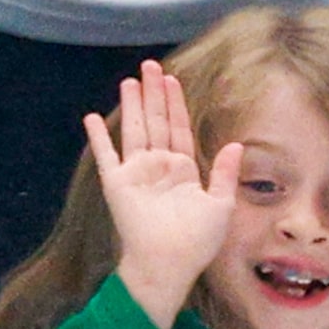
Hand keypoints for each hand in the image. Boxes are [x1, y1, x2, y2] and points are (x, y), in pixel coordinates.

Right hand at [86, 59, 241, 328]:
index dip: (175, 104)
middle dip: (153, 94)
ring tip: (129, 81)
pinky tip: (92, 117)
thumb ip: (226, 173)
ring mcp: (136, 173)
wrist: (168, 262)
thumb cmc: (197, 241)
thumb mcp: (222, 204)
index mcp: (183, 171)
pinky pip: (105, 155)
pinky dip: (98, 137)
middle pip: (156, 122)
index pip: (178, 128)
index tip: (171, 79)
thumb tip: (236, 144)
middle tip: (150, 65)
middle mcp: (159, 167)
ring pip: (134, 130)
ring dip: (132, 106)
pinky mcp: (116, 183)